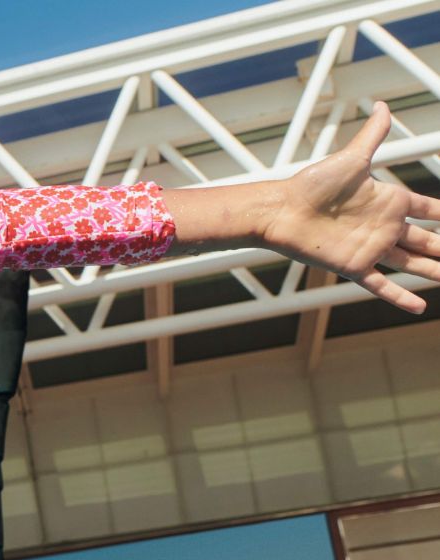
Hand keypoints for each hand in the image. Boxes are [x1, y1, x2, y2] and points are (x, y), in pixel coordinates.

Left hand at [262, 103, 439, 312]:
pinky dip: (399, 297)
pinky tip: (420, 306)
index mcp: (390, 200)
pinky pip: (382, 285)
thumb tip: (383, 105)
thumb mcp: (351, 160)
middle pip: (427, 240)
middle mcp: (385, 226)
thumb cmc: (313, 184)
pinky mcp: (355, 266)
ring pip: (412, 263)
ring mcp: (372, 247)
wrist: (281, 211)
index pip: (430, 209)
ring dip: (433, 271)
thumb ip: (372, 136)